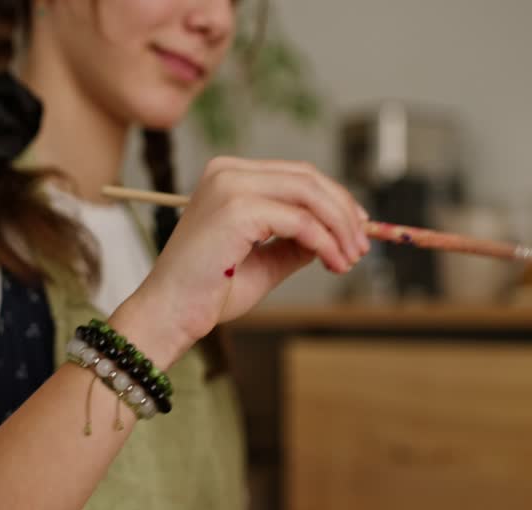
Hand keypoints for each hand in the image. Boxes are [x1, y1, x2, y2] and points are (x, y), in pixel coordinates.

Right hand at [111, 157, 368, 365]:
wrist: (170, 315)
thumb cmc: (208, 293)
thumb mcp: (263, 262)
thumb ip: (295, 244)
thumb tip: (335, 235)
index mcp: (229, 176)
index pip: (296, 175)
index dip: (334, 199)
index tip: (358, 228)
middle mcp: (227, 172)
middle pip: (307, 178)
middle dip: (343, 211)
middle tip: (361, 246)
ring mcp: (230, 186)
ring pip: (308, 194)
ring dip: (339, 226)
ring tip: (350, 259)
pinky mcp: (236, 209)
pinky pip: (299, 221)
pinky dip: (324, 241)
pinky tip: (332, 262)